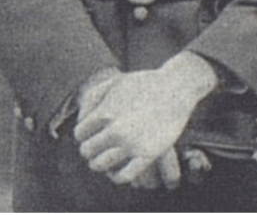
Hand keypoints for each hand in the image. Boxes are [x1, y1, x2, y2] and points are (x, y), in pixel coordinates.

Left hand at [74, 52, 216, 185]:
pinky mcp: (147, 154)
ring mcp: (131, 143)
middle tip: (102, 146)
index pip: (79, 135)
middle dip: (92, 149)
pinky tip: (120, 169)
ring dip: (101, 163)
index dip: (86, 135)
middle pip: (87, 151)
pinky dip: (117, 176)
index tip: (95, 133)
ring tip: (110, 157)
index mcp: (106, 112)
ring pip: (100, 165)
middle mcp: (115, 130)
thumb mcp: (116, 81)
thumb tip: (81, 118)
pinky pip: (123, 176)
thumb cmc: (146, 83)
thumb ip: (93, 97)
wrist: (177, 87)